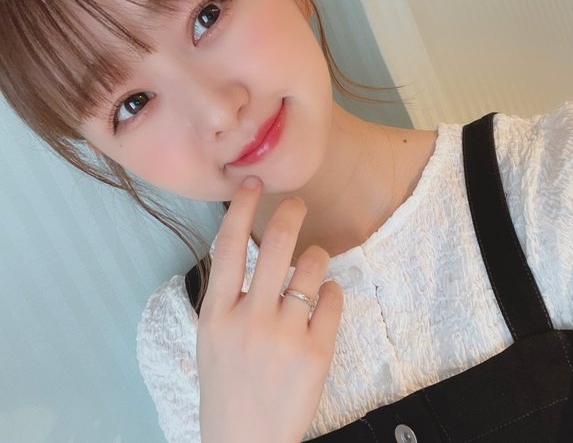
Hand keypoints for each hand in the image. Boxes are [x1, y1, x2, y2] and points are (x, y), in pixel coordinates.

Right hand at [197, 176, 343, 442]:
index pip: (229, 248)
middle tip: (298, 203)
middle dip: (290, 214)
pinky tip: (325, 299)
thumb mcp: (212, 340)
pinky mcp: (316, 351)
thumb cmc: (228, 388)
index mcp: (217, 315)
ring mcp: (284, 334)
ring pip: (312, 268)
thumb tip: (251, 254)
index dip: (240, 210)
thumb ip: (228, 300)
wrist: (246, 441)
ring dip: (316, 257)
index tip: (251, 183)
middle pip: (275, 247)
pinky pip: (333, 298)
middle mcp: (249, 318)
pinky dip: (332, 291)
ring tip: (313, 266)